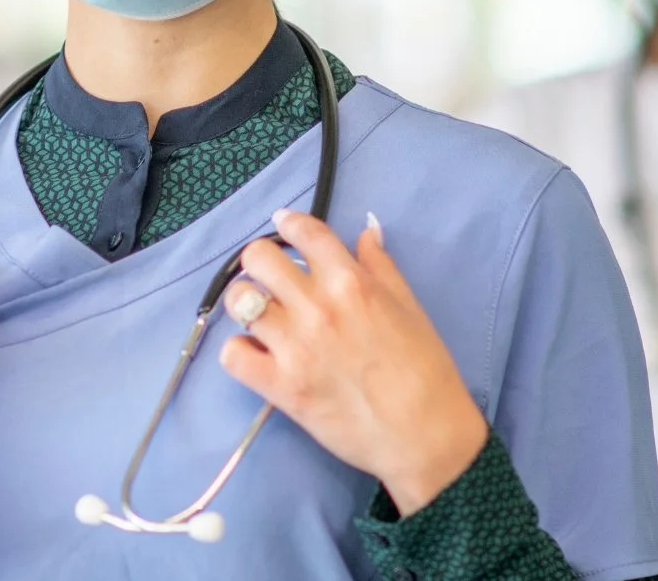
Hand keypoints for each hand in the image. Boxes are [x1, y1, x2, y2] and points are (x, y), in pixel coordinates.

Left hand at [218, 209, 486, 517]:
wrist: (424, 434)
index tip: (283, 224)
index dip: (288, 222)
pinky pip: (232, 355)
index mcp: (351, 282)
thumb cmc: (425, 369)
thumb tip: (365, 230)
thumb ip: (381, 265)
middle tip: (272, 280)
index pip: (304, 232)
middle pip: (258, 258)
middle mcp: (318, 307)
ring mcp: (295, 347)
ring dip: (246, 304)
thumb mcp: (409, 306)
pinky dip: (239, 351)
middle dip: (261, 263)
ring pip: (239, 301)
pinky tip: (257, 354)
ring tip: (260, 317)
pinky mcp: (280, 387)